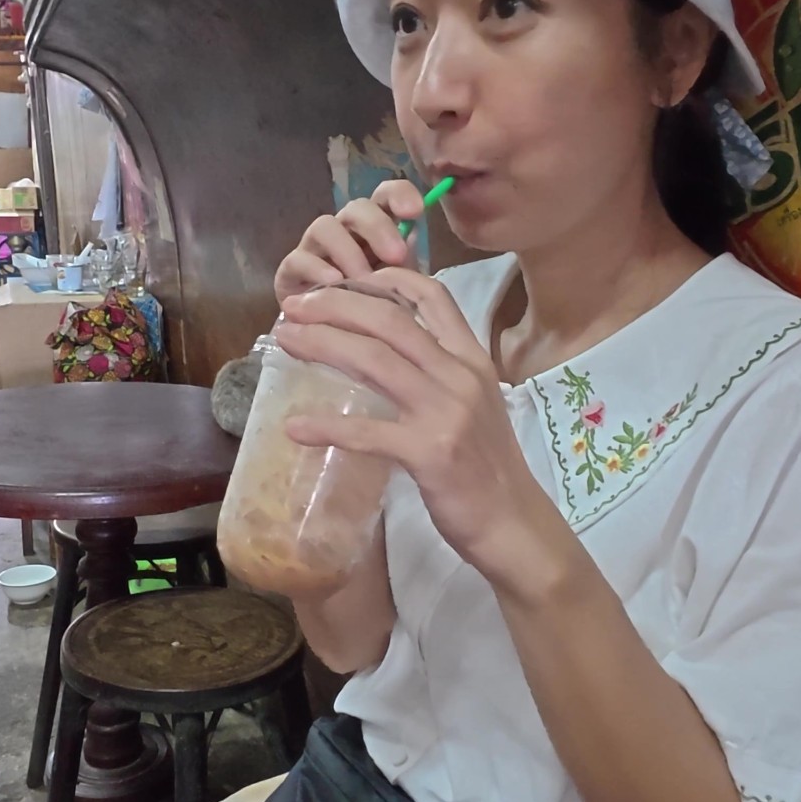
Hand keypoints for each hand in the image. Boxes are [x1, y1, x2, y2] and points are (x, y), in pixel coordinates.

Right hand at [273, 180, 424, 301]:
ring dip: (347, 250)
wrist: (332, 339)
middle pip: (357, 208)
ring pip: (324, 226)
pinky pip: (298, 259)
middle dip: (378, 226)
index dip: (399, 194)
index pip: (385, 196)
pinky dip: (316, 268)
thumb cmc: (370, 307)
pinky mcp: (290, 270)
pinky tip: (334, 283)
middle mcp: (344, 231)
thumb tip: (413, 236)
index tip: (416, 210)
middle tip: (396, 255)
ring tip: (364, 279)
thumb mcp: (397, 288)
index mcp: (374, 229)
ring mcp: (314, 247)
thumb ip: (406, 264)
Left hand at [276, 268, 559, 570]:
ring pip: (374, 360)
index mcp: (473, 359)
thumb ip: (442, 374)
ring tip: (286, 342)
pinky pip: (367, 433)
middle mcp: (460, 376)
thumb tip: (389, 354)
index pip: (432, 296)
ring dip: (322, 345)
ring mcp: (445, 413)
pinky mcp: (429, 453)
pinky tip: (294, 427)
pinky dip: (326, 427)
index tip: (342, 279)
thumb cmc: (488, 467)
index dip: (385, 278)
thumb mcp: (477, 404)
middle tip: (294, 308)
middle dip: (335, 305)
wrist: (514, 523)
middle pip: (390, 319)